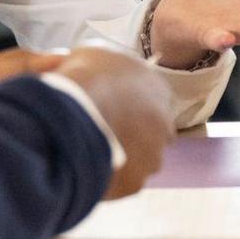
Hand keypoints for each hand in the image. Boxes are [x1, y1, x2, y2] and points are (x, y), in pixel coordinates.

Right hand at [54, 47, 175, 199]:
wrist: (74, 115)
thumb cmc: (86, 78)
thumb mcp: (95, 55)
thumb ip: (107, 67)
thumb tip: (96, 71)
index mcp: (160, 91)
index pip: (156, 101)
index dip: (133, 106)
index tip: (114, 109)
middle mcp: (165, 126)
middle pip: (152, 134)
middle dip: (132, 135)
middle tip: (103, 132)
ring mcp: (152, 157)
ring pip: (139, 161)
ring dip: (121, 158)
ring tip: (90, 152)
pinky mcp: (136, 183)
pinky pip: (121, 182)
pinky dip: (107, 177)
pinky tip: (86, 167)